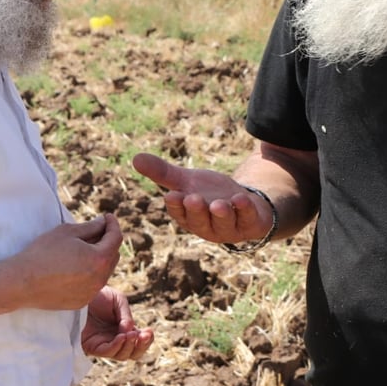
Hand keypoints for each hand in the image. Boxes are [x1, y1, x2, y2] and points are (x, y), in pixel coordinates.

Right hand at [1, 214, 122, 310]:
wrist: (22, 282)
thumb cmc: (43, 253)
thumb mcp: (67, 232)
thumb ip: (91, 226)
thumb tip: (103, 222)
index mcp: (99, 259)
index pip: (116, 238)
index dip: (113, 224)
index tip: (106, 217)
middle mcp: (100, 279)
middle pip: (113, 255)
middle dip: (108, 241)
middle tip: (96, 230)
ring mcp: (91, 293)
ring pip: (104, 271)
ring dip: (99, 258)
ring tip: (83, 248)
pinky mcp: (81, 302)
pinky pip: (92, 285)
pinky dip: (90, 273)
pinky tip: (75, 266)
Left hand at [81, 287, 154, 360]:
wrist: (78, 290)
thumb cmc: (98, 295)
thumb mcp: (118, 301)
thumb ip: (126, 317)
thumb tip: (130, 333)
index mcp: (123, 329)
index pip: (137, 342)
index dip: (146, 340)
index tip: (149, 332)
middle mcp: (114, 339)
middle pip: (132, 354)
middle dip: (141, 347)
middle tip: (144, 336)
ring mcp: (103, 344)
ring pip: (121, 355)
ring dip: (129, 346)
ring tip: (131, 334)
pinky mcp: (90, 346)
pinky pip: (106, 352)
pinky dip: (116, 346)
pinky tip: (121, 337)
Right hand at [132, 152, 271, 244]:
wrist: (242, 203)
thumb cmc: (209, 194)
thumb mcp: (187, 181)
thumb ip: (163, 173)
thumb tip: (135, 158)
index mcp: (189, 218)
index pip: (180, 214)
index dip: (177, 206)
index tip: (172, 195)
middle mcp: (208, 227)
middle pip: (200, 222)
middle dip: (197, 211)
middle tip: (192, 199)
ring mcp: (230, 228)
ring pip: (224, 224)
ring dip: (221, 214)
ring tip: (218, 204)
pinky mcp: (251, 224)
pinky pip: (248, 219)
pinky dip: (245, 209)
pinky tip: (241, 198)